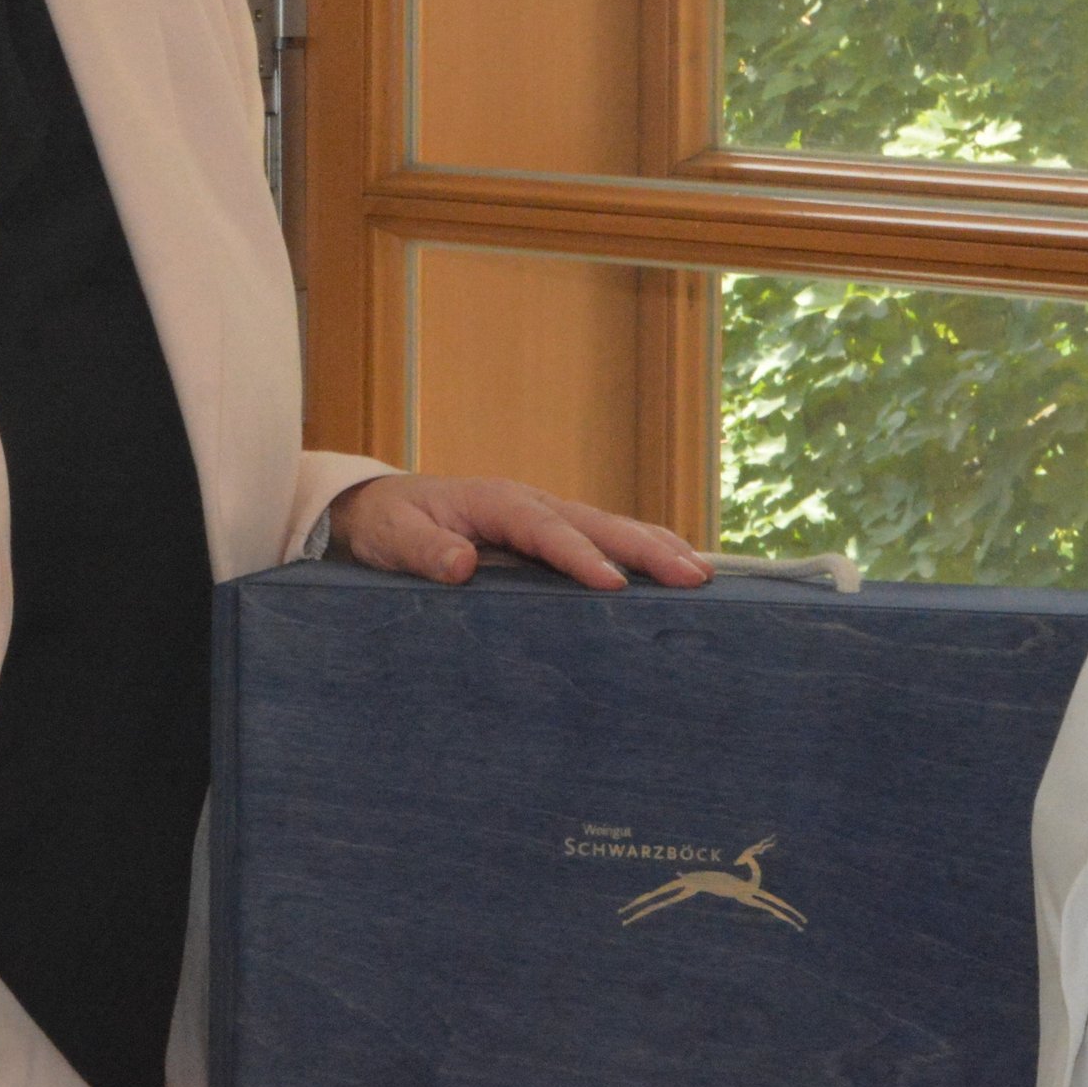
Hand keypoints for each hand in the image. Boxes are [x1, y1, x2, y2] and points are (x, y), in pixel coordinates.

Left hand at [325, 474, 710, 590]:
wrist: (385, 507)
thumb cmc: (391, 525)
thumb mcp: (394, 539)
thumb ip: (423, 553)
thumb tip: (462, 566)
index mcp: (497, 503)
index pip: (546, 530)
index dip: (581, 556)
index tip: (613, 583)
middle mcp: (531, 504)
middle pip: (597, 522)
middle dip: (646, 549)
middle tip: (693, 575)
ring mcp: (546, 516)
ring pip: (611, 527)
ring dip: (656, 548)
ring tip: (702, 574)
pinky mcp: (552, 534)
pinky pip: (603, 539)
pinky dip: (642, 551)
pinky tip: (673, 572)